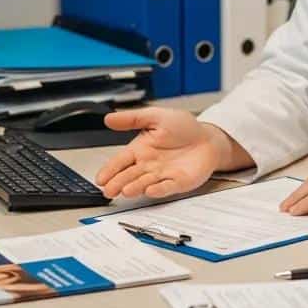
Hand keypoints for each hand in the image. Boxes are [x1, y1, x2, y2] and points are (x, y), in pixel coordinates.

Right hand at [95, 108, 232, 198]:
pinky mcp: (178, 182)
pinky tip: (150, 190)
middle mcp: (148, 165)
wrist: (208, 138)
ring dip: (135, 187)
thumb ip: (133, 118)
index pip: (120, 161)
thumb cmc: (183, 128)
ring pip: (145, 183)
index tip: (100, 178)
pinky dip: (159, 189)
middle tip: (109, 190)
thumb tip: (109, 118)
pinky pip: (167, 187)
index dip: (109, 170)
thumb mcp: (156, 117)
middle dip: (118, 183)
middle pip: (129, 175)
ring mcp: (162, 175)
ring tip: (126, 191)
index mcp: (141, 150)